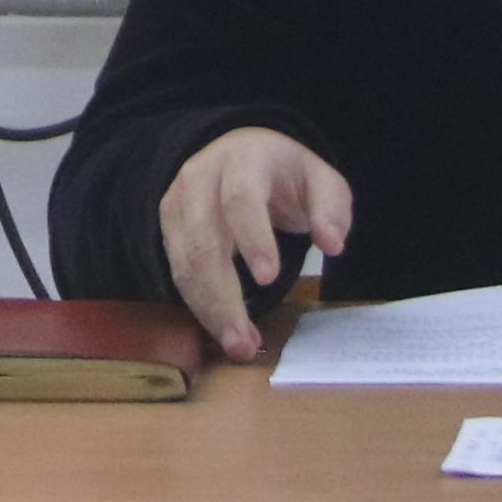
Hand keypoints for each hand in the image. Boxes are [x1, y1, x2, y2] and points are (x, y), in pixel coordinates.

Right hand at [156, 128, 354, 363]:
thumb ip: (331, 209)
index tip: (270, 279)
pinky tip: (224, 331)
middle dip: (222, 295)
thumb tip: (332, 244)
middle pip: (203, 239)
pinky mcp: (169, 227)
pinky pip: (178, 272)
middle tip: (245, 339)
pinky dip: (200, 306)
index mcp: (243, 160)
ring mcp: (178, 202)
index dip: (252, 238)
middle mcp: (201, 178)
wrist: (242, 156)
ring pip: (184, 262)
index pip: (240, 198)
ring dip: (208, 309)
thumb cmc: (285, 176)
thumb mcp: (321, 181)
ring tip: (238, 345)